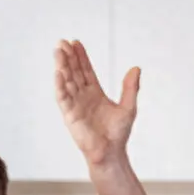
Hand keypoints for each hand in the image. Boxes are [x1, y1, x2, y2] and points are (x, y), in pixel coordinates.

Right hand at [54, 39, 140, 169]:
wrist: (111, 152)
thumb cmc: (118, 134)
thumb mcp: (129, 106)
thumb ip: (130, 87)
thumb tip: (136, 68)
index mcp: (95, 93)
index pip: (86, 71)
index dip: (81, 57)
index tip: (75, 42)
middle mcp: (83, 97)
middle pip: (74, 72)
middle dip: (68, 57)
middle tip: (62, 42)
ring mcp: (75, 105)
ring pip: (67, 82)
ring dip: (62, 66)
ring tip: (58, 51)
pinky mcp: (70, 115)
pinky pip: (63, 98)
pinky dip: (60, 86)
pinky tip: (57, 73)